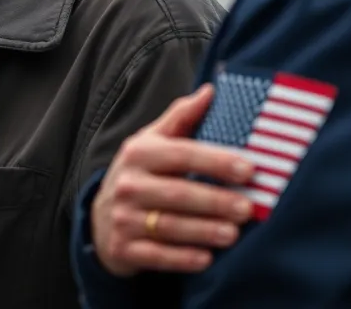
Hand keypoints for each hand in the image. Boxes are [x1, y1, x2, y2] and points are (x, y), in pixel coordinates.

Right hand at [90, 84, 256, 276]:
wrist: (102, 217)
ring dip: (204, 231)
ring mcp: (123, 218)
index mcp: (138, 153)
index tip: (248, 169)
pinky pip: (156, 256)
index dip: (215, 161)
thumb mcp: (153, 142)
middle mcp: (127, 184)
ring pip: (168, 226)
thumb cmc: (140, 174)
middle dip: (214, 200)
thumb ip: (181, 118)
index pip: (180, 154)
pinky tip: (206, 258)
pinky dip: (181, 258)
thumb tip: (210, 92)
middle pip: (176, 193)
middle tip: (248, 207)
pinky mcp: (124, 248)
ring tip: (234, 233)